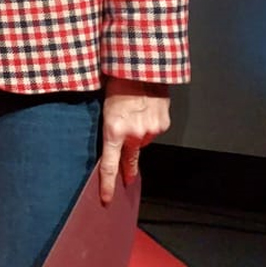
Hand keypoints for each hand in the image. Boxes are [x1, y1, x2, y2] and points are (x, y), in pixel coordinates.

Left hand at [99, 77, 171, 203]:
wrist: (141, 67)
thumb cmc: (116, 82)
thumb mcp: (102, 106)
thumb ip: (109, 127)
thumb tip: (110, 138)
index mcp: (113, 130)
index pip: (110, 165)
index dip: (108, 185)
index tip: (107, 199)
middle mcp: (133, 134)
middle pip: (130, 157)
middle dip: (128, 166)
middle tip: (127, 178)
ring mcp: (151, 130)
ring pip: (143, 140)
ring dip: (138, 133)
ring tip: (133, 113)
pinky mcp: (163, 124)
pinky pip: (154, 130)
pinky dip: (149, 124)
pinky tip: (145, 109)